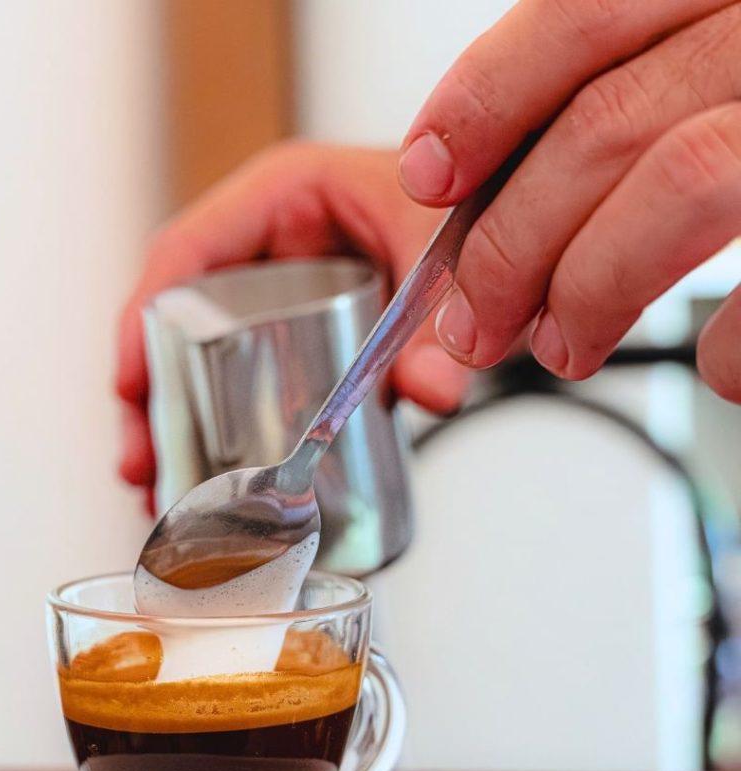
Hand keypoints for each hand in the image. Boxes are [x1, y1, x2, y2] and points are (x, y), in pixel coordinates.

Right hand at [116, 142, 470, 490]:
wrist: (499, 223)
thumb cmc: (459, 198)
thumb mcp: (442, 252)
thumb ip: (437, 323)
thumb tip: (428, 391)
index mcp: (284, 196)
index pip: (186, 252)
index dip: (145, 319)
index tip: (132, 382)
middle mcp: (267, 243)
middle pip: (178, 320)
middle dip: (152, 395)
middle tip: (143, 458)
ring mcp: (277, 290)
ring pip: (200, 355)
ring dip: (173, 420)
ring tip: (160, 482)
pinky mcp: (296, 331)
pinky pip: (240, 373)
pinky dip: (218, 421)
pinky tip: (208, 471)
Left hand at [398, 0, 740, 401]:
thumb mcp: (728, 54)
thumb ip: (649, 85)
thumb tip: (497, 180)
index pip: (585, 8)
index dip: (486, 100)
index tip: (428, 174)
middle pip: (607, 124)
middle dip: (510, 246)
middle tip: (475, 322)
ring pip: (683, 181)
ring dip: (591, 290)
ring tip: (562, 347)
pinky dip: (727, 351)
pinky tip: (716, 365)